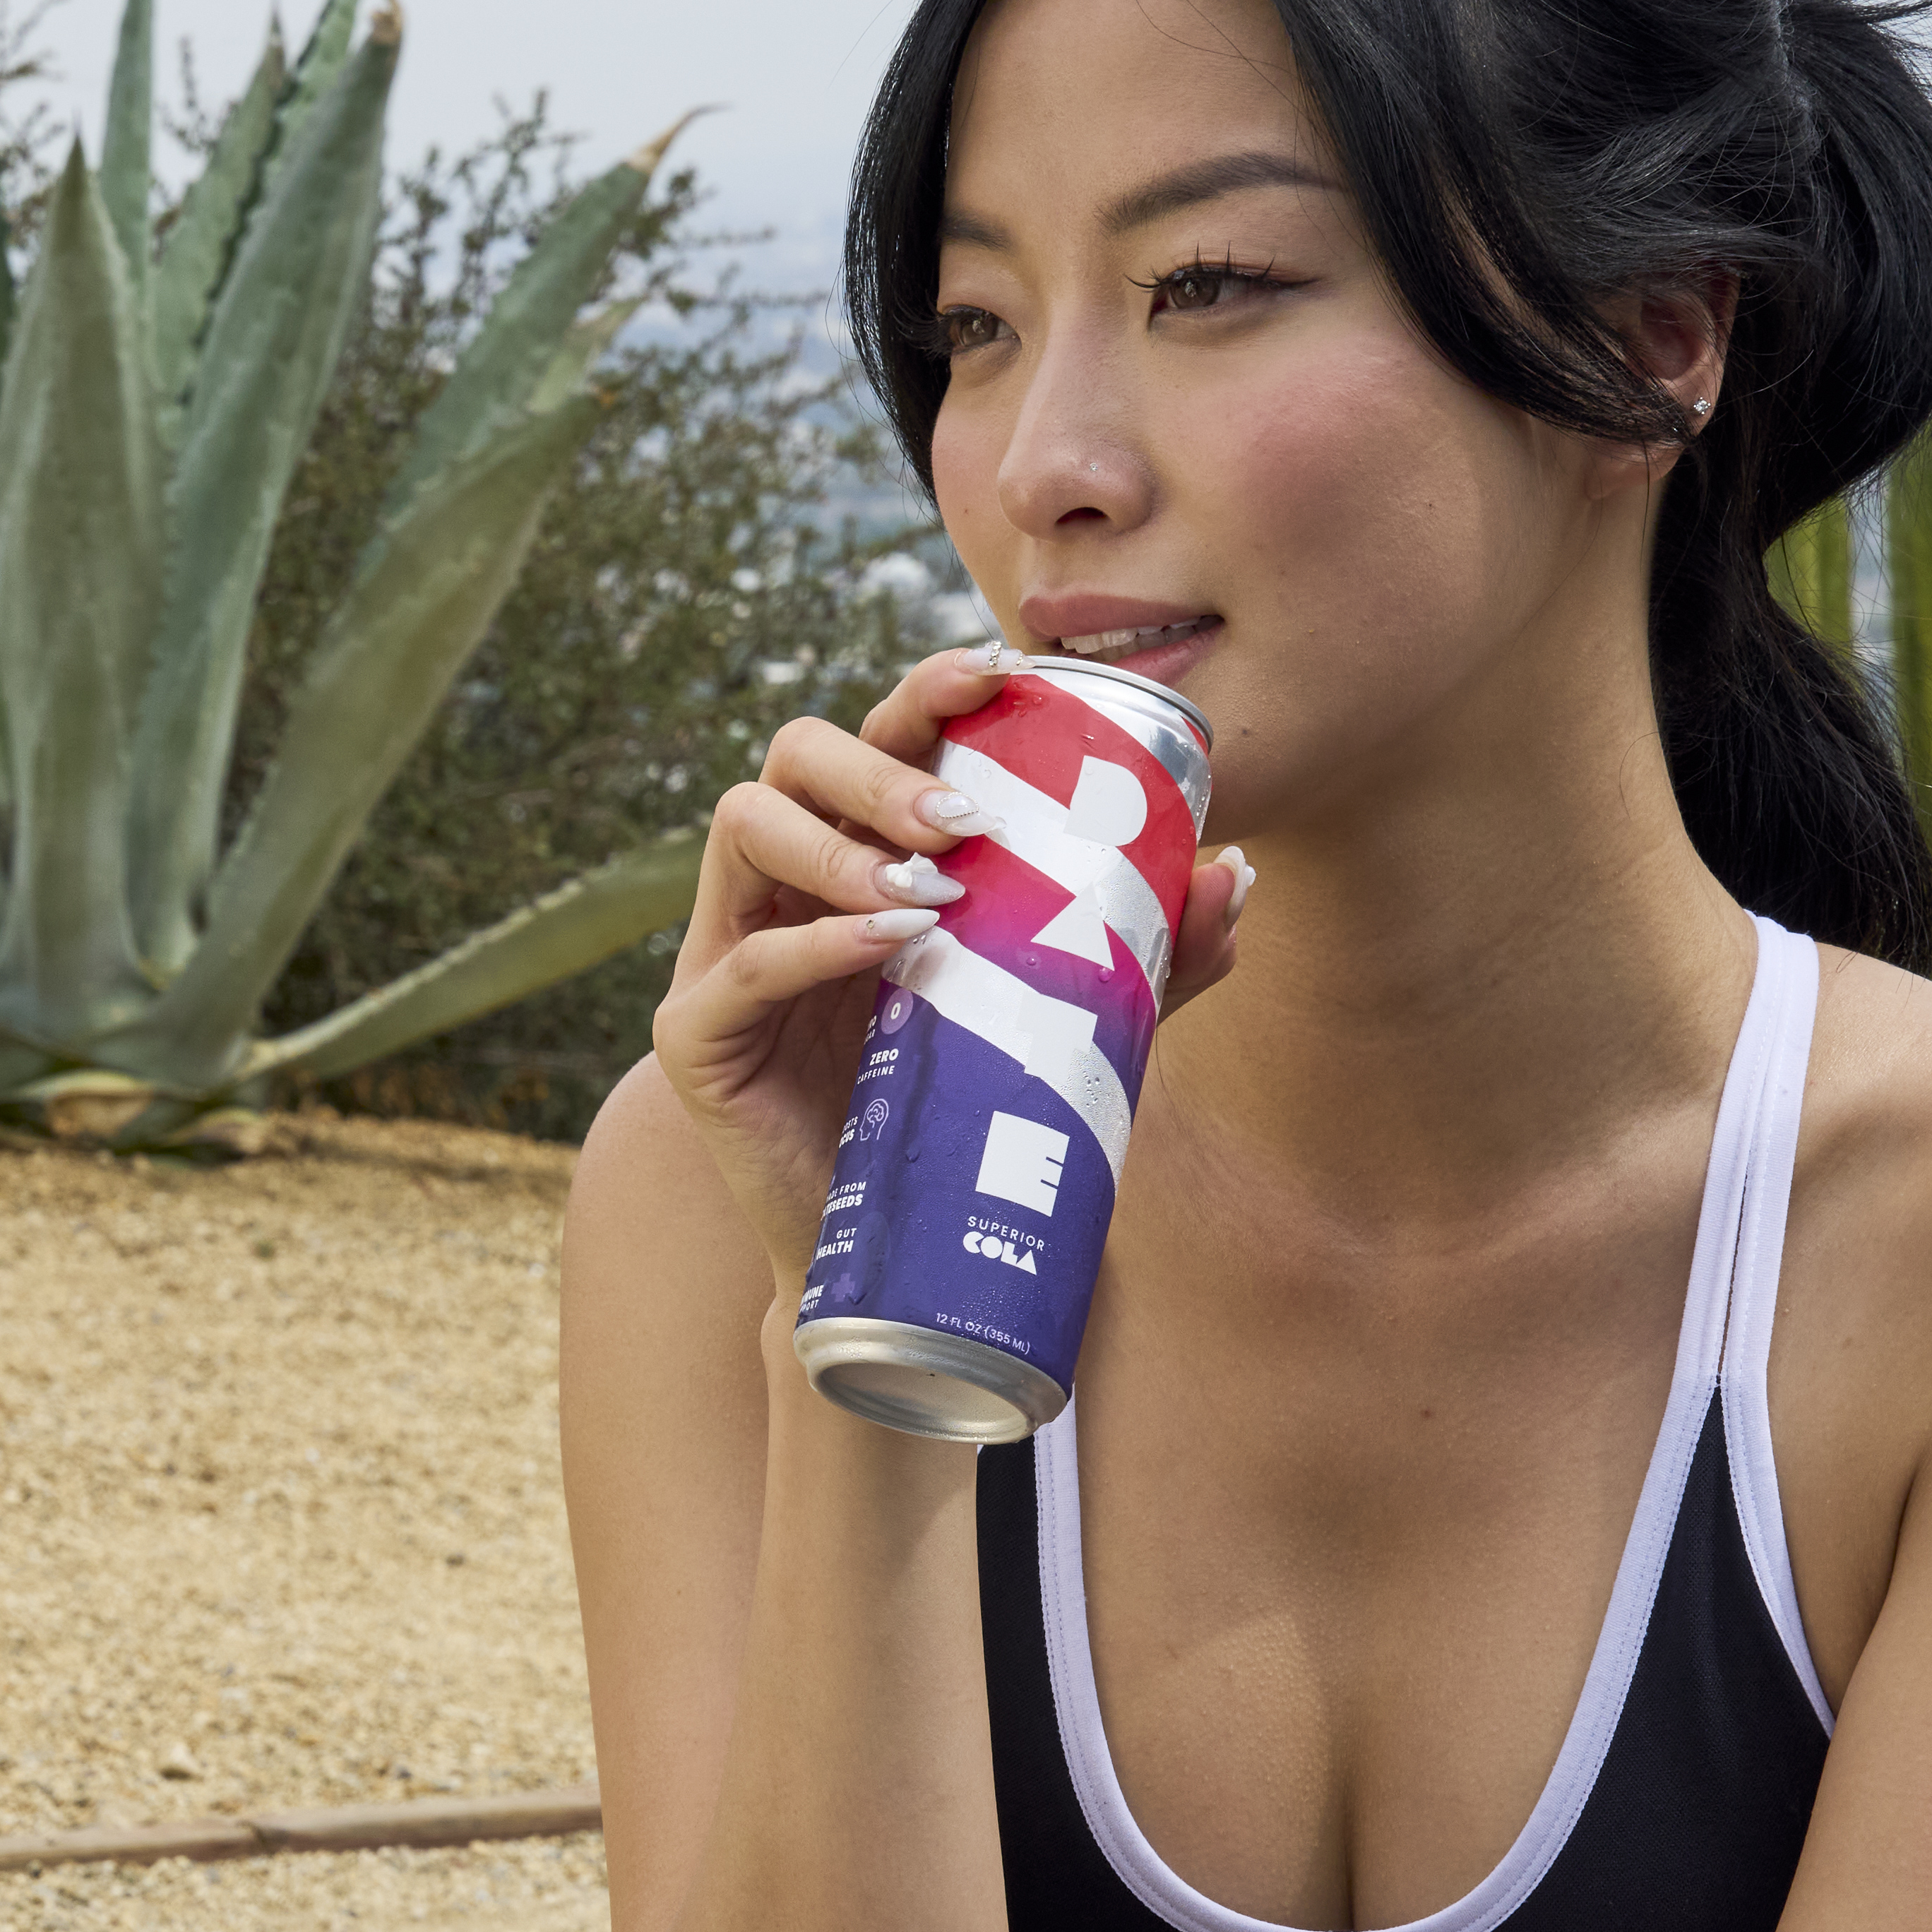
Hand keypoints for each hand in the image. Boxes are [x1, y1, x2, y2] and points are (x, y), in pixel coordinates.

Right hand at [650, 647, 1254, 1297]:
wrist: (905, 1257)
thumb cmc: (971, 1118)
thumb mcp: (1069, 1023)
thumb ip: (1142, 958)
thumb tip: (1233, 876)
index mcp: (865, 857)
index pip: (879, 737)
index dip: (924, 691)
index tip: (996, 675)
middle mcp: (789, 886)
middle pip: (796, 753)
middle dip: (880, 766)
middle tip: (965, 823)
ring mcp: (730, 951)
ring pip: (743, 824)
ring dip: (837, 843)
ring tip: (926, 893)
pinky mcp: (697, 1035)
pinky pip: (738, 961)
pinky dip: (814, 943)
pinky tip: (889, 944)